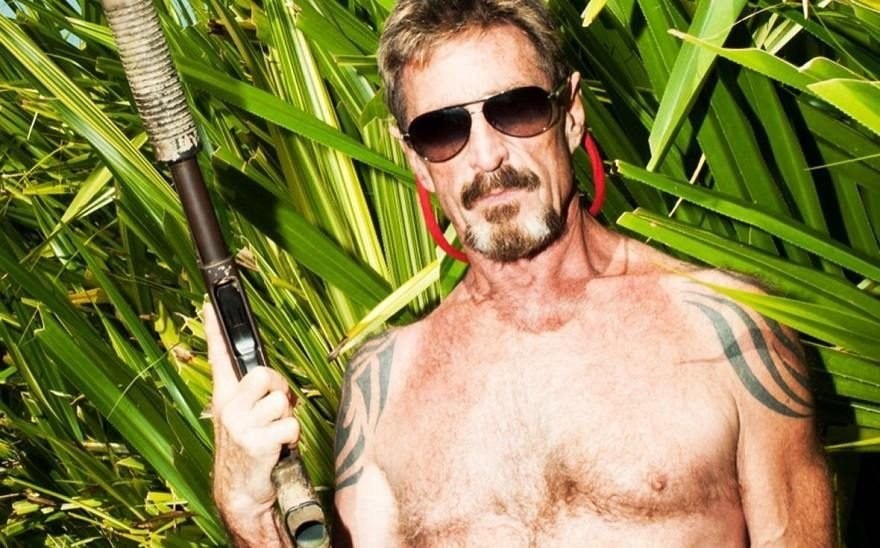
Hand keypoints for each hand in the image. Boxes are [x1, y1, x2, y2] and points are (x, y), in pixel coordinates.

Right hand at [205, 303, 298, 543]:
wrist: (241, 491)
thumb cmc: (249, 451)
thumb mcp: (243, 418)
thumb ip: (253, 395)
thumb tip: (270, 378)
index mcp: (225, 397)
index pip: (219, 357)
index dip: (215, 330)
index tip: (210, 303)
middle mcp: (228, 406)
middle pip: (264, 374)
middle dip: (280, 389)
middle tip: (277, 408)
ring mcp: (240, 425)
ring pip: (281, 401)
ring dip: (287, 418)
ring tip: (276, 432)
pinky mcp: (254, 442)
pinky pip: (289, 425)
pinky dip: (292, 437)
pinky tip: (279, 448)